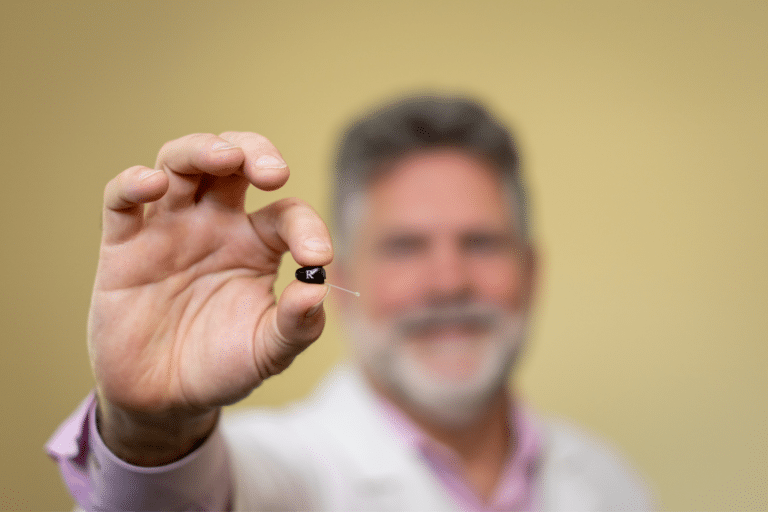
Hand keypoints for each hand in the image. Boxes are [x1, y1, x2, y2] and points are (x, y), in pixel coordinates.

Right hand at [89, 132, 331, 462]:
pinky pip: (121, 201)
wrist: (167, 400)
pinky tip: (152, 184)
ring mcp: (169, 230)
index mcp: (257, 244)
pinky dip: (132, 184)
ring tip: (225, 157)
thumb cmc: (223, 366)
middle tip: (274, 173)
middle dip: (254, 152)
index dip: (306, 228)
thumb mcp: (269, 352)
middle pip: (231, 162)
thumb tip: (317, 290)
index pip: (287, 214)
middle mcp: (215, 226)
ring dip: (201, 150)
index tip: (316, 257)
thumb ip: (297, 325)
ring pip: (178, 164)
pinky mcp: (124, 248)